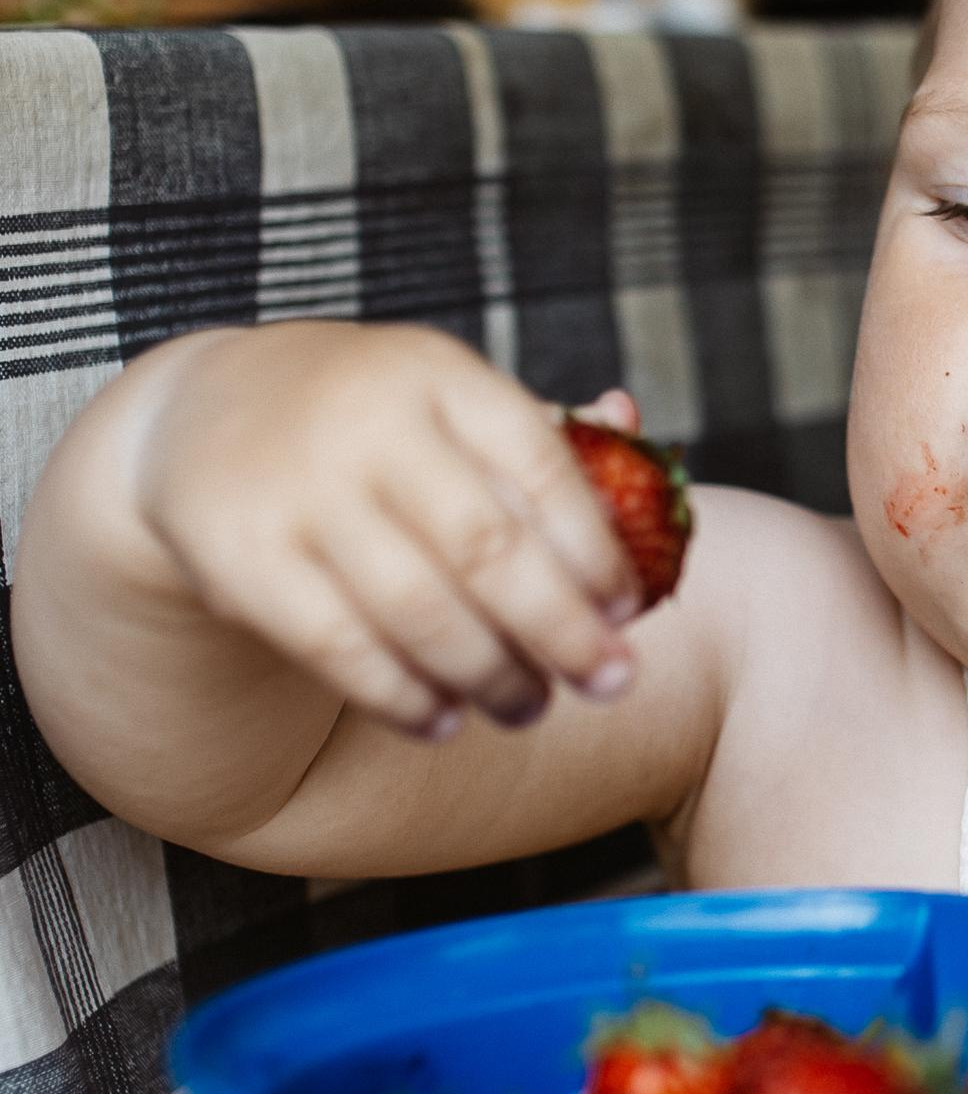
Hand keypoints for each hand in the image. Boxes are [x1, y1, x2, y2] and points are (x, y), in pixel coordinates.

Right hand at [127, 325, 644, 740]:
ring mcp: (300, 492)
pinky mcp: (242, 559)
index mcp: (436, 374)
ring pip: (417, 610)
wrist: (205, 413)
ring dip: (489, 676)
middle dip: (561, 631)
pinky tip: (442, 719)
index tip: (628, 609)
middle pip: (488, 548)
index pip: (541, 464)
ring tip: (528, 708)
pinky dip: (401, 697)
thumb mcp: (443, 394)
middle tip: (608, 682)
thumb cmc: (366, 417)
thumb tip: (634, 430)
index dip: (596, 549)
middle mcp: (368, 424)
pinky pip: (338, 649)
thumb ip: (538, 427)